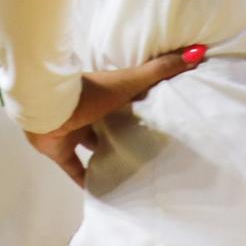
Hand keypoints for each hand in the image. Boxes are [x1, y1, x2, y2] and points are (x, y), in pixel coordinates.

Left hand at [24, 46, 204, 186]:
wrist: (47, 107)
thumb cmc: (89, 93)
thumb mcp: (129, 81)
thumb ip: (160, 69)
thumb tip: (198, 51)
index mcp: (102, 94)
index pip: (123, 100)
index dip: (137, 106)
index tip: (158, 117)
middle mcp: (86, 112)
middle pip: (107, 123)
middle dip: (121, 133)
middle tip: (146, 149)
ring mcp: (70, 132)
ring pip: (90, 145)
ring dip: (104, 155)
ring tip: (129, 171)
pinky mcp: (59, 151)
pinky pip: (74, 169)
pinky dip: (85, 180)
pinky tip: (101, 193)